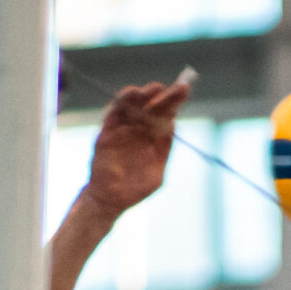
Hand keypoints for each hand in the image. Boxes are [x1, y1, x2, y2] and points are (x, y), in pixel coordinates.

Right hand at [82, 81, 190, 218]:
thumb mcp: (157, 174)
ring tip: (151, 90)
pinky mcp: (106, 134)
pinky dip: (121, 103)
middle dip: (162, 96)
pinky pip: (113, 114)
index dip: (174, 102)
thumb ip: (163, 151)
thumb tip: (171, 127)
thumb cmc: (135, 189)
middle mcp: (139, 131)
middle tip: (174, 88)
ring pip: (132, 107)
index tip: (184, 89)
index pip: (166, 116)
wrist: (110, 200)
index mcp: (154, 139)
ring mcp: (123, 131)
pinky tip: (130, 95)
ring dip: (141, 96)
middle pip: (151, 108)